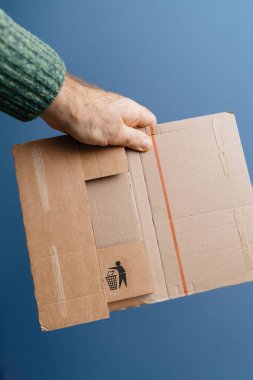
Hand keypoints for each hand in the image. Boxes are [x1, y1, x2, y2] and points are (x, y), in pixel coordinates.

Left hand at [41, 73, 155, 150]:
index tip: (147, 150)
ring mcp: (106, 113)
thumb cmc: (89, 116)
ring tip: (113, 155)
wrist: (60, 105)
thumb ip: (133, 138)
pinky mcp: (92, 118)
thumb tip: (148, 143)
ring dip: (116, 143)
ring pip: (117, 130)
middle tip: (130, 157)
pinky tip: (98, 149)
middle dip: (132, 142)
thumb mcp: (116, 133)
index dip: (150, 135)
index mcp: (131, 110)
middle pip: (134, 127)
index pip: (150, 121)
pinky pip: (103, 131)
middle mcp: (120, 109)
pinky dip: (102, 140)